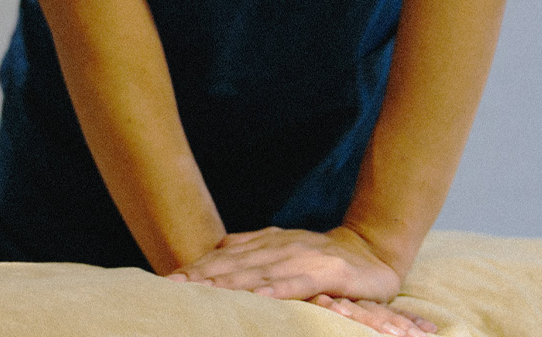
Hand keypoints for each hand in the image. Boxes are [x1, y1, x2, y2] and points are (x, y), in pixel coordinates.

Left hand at [166, 226, 434, 334]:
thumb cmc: (322, 256)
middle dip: (203, 277)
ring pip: (259, 273)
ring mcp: (301, 258)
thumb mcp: (283, 247)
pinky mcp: (326, 272)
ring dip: (229, 284)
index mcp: (266, 242)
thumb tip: (218, 249)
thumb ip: (252, 248)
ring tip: (203, 295)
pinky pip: (296, 283)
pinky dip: (276, 290)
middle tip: (174, 289)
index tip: (170, 280)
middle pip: (234, 265)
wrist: (372, 251)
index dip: (197, 268)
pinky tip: (258, 299)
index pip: (224, 256)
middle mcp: (279, 246)